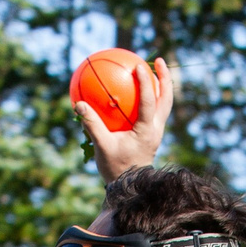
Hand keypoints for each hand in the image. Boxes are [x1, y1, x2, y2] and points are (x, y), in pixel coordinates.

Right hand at [75, 56, 175, 181]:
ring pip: (165, 103)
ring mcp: (157, 131)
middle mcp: (156, 129)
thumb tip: (78, 104)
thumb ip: (91, 124)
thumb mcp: (101, 146)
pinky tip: (139, 89)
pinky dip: (151, 97)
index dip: (145, 83)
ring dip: (162, 85)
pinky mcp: (153, 133)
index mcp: (147, 130)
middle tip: (159, 60)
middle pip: (167, 99)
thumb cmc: (116, 167)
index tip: (138, 66)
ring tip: (155, 68)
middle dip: (165, 78)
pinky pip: (154, 110)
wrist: (129, 186)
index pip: (149, 102)